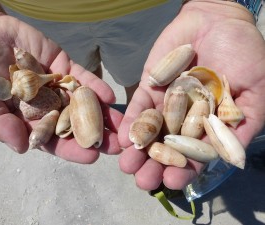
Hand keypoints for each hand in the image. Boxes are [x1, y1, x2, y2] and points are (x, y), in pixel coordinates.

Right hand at [0, 11, 122, 162]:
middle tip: (117, 145)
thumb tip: (22, 147)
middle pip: (75, 125)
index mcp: (27, 121)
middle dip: (95, 135)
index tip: (91, 157)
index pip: (53, 141)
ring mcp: (58, 87)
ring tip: (121, 123)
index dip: (71, 149)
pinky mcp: (64, 68)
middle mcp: (47, 107)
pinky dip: (94, 86)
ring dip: (102, 114)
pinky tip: (109, 96)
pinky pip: (81, 78)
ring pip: (83, 103)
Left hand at [118, 0, 264, 189]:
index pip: (195, 152)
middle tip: (142, 181)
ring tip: (127, 165)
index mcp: (208, 123)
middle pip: (168, 146)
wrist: (218, 21)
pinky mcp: (150, 86)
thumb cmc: (244, 54)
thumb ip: (241, 124)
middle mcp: (184, 117)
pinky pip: (139, 106)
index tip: (173, 181)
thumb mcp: (254, 92)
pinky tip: (123, 137)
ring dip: (138, 149)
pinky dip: (131, 121)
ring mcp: (165, 102)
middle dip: (155, 164)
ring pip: (150, 130)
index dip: (185, 168)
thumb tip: (232, 159)